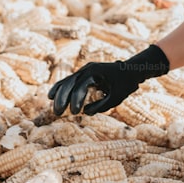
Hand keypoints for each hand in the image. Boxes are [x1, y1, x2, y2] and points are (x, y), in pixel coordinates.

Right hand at [48, 44, 168, 115]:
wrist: (132, 70)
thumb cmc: (126, 83)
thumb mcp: (116, 97)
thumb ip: (101, 105)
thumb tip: (85, 112)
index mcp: (95, 72)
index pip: (80, 86)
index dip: (75, 100)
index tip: (74, 112)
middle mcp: (87, 69)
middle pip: (69, 83)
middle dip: (62, 98)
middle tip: (58, 113)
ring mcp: (84, 70)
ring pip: (66, 81)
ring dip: (59, 94)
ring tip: (54, 108)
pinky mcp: (84, 74)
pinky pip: (69, 81)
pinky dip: (61, 88)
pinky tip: (51, 96)